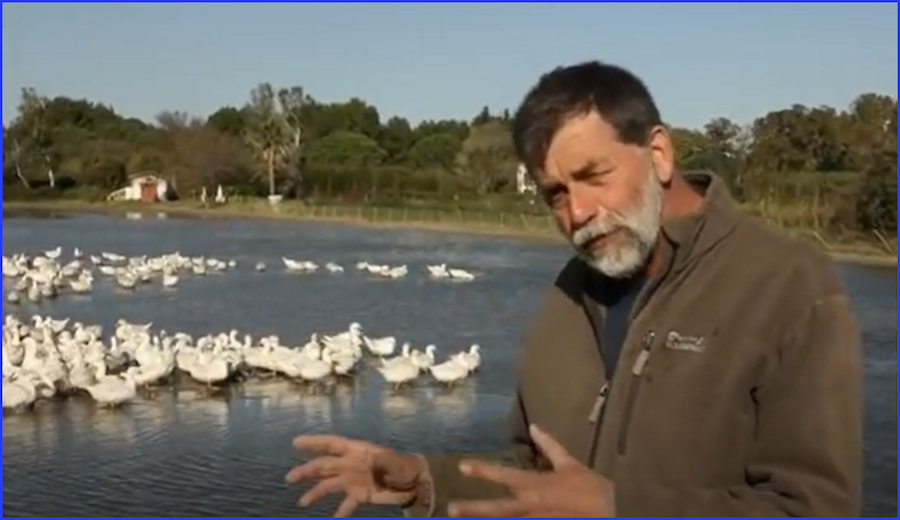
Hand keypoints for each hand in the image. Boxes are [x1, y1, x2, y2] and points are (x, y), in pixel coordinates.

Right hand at [285, 434, 426, 516]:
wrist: (414, 482)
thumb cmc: (403, 466)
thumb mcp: (393, 461)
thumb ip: (381, 462)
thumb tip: (371, 464)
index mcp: (356, 451)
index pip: (332, 444)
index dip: (314, 442)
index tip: (296, 443)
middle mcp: (350, 464)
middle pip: (324, 466)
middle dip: (307, 471)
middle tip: (290, 478)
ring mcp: (353, 480)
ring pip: (329, 486)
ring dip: (315, 493)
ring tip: (302, 502)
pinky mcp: (359, 496)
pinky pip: (345, 506)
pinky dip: (338, 513)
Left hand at [448, 425, 613, 516]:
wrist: (616, 513)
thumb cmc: (592, 490)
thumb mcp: (571, 465)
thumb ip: (551, 447)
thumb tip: (535, 427)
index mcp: (535, 485)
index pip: (503, 474)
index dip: (482, 469)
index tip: (462, 466)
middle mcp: (529, 506)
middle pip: (495, 509)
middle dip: (472, 509)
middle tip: (451, 509)